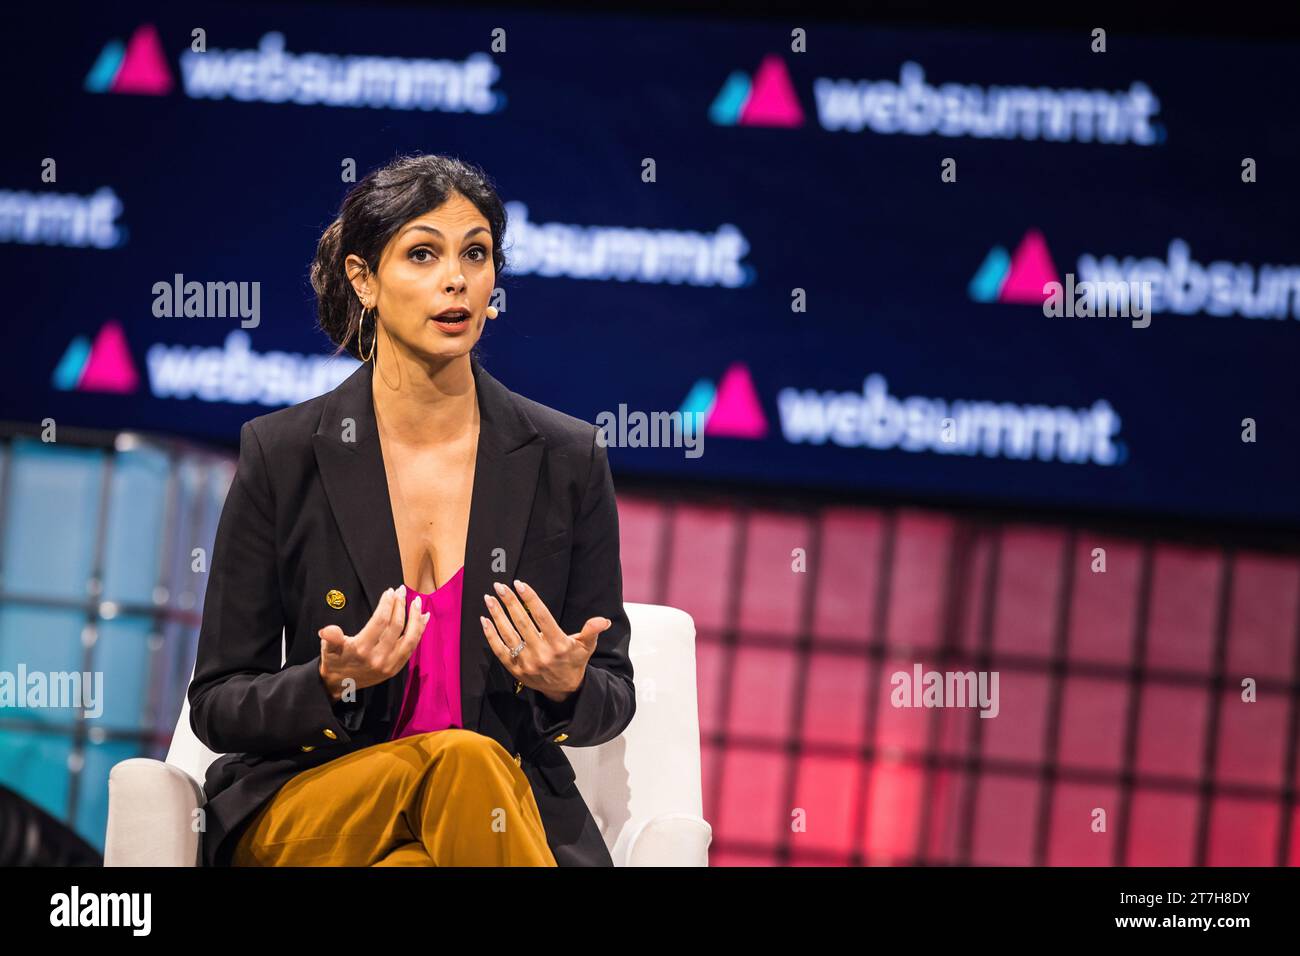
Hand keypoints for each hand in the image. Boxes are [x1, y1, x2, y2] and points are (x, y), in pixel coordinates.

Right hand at [318, 586, 426, 701]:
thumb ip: (330, 638)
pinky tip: (423, 617)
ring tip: (416, 601)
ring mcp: (390, 664)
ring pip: (410, 638)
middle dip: (400, 606)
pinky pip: (412, 647)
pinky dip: (419, 631)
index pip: (380, 622)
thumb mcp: (327, 649)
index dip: (387, 604)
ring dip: (415, 618)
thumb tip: (326, 631)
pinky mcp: (396, 668)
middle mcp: (378, 658)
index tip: (389, 591)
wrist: (339, 684)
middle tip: (401, 590)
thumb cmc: (334, 660)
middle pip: (396, 627)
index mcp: (361, 650)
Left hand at [480, 579, 610, 701]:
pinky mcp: (515, 670)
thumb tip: (603, 620)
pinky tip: (485, 620)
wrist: (564, 690)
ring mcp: (526, 663)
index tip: (519, 584)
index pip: (542, 617)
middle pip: (522, 623)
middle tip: (500, 586)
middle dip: (509, 602)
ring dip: (497, 615)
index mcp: (559, 645)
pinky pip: (499, 650)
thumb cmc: (574, 662)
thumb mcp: (587, 646)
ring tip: (489, 598)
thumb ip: (592, 631)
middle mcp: (541, 653)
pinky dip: (491, 635)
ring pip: (508, 635)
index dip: (530, 599)